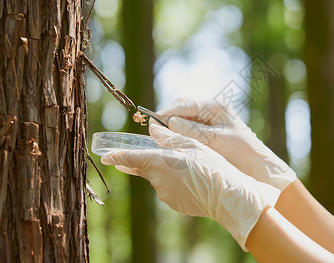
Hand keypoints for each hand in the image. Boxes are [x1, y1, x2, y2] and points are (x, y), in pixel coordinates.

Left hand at [101, 124, 279, 249]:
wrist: (226, 195)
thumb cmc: (211, 166)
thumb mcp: (192, 145)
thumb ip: (169, 138)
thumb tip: (153, 130)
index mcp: (159, 162)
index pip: (130, 158)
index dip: (117, 157)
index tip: (106, 156)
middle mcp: (157, 180)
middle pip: (145, 169)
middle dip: (149, 162)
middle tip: (165, 156)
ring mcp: (165, 195)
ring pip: (158, 179)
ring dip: (166, 173)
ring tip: (190, 169)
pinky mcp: (174, 204)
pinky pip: (168, 190)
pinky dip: (175, 184)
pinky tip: (192, 181)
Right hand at [154, 98, 296, 190]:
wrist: (257, 167)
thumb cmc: (241, 152)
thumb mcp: (217, 140)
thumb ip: (194, 131)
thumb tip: (170, 122)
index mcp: (215, 107)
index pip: (185, 104)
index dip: (167, 112)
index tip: (152, 122)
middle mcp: (210, 110)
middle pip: (181, 108)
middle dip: (166, 118)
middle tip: (153, 132)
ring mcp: (207, 120)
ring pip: (182, 119)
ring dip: (170, 127)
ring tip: (159, 139)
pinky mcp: (206, 132)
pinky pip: (186, 129)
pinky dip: (177, 135)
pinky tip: (171, 144)